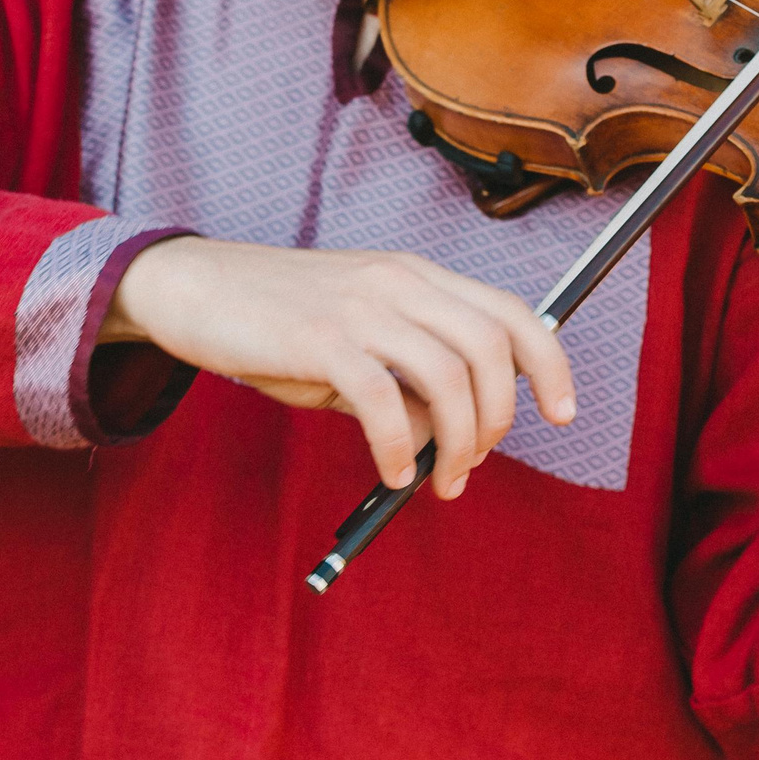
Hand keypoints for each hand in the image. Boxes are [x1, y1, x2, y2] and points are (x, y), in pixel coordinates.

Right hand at [101, 236, 576, 499]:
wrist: (195, 288)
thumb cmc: (278, 322)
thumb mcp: (355, 343)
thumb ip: (405, 380)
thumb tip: (448, 437)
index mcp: (415, 277)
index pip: (510, 311)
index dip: (550, 364)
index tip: (563, 413)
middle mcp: (398, 282)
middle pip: (491, 345)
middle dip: (500, 417)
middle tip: (474, 465)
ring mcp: (361, 307)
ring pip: (449, 375)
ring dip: (458, 443)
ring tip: (437, 482)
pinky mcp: (319, 339)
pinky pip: (383, 401)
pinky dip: (399, 446)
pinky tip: (392, 470)